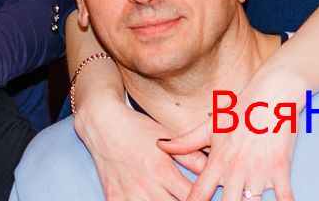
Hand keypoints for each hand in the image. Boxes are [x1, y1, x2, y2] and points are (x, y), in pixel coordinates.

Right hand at [73, 89, 201, 199]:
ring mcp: (128, 195)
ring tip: (171, 198)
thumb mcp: (167, 139)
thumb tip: (216, 172)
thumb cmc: (138, 129)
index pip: (192, 198)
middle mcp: (145, 186)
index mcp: (162, 171)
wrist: (103, 124)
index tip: (209, 198)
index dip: (203, 200)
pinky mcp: (114, 199)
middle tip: (195, 200)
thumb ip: (192, 158)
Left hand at [160, 64, 305, 200]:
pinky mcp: (280, 168)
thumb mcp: (211, 125)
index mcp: (217, 161)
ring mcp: (258, 170)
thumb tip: (160, 145)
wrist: (272, 92)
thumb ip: (186, 141)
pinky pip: (284, 197)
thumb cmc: (241, 108)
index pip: (199, 193)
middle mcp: (235, 169)